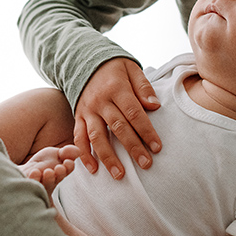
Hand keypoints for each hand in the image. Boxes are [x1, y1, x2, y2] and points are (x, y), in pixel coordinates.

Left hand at [20, 144, 81, 195]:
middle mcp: (51, 182)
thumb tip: (78, 151)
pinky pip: (30, 188)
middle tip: (58, 168)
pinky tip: (34, 173)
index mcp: (60, 173)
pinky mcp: (27, 190)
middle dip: (60, 174)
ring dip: (48, 179)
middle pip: (58, 180)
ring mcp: (39, 187)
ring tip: (47, 171)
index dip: (69, 167)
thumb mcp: (54, 154)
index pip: (68, 170)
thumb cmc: (41, 164)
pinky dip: (33, 180)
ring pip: (45, 187)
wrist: (22, 172)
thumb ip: (66, 152)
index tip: (67, 162)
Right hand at [74, 57, 161, 178]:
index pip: (134, 113)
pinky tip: (93, 169)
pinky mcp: (78, 117)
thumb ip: (143, 86)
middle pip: (118, 127)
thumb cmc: (114, 68)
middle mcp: (100, 101)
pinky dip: (84, 155)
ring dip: (108, 157)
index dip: (146, 131)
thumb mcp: (131, 68)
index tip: (157, 147)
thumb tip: (155, 105)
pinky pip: (79, 137)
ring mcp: (88, 110)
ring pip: (97, 137)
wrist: (85, 61)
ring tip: (119, 174)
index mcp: (116, 88)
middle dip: (133, 147)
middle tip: (146, 164)